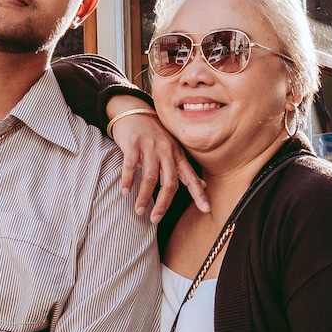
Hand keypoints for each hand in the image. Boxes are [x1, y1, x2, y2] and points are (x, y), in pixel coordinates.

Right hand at [105, 100, 209, 222]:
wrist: (134, 112)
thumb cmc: (154, 134)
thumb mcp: (173, 149)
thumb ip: (185, 168)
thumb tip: (202, 185)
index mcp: (177, 154)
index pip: (190, 177)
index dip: (199, 193)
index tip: (206, 209)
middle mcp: (166, 151)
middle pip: (169, 182)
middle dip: (162, 204)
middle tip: (154, 219)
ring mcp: (150, 147)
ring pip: (150, 177)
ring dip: (144, 197)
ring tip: (138, 210)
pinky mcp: (133, 144)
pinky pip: (131, 166)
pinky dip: (128, 181)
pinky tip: (125, 192)